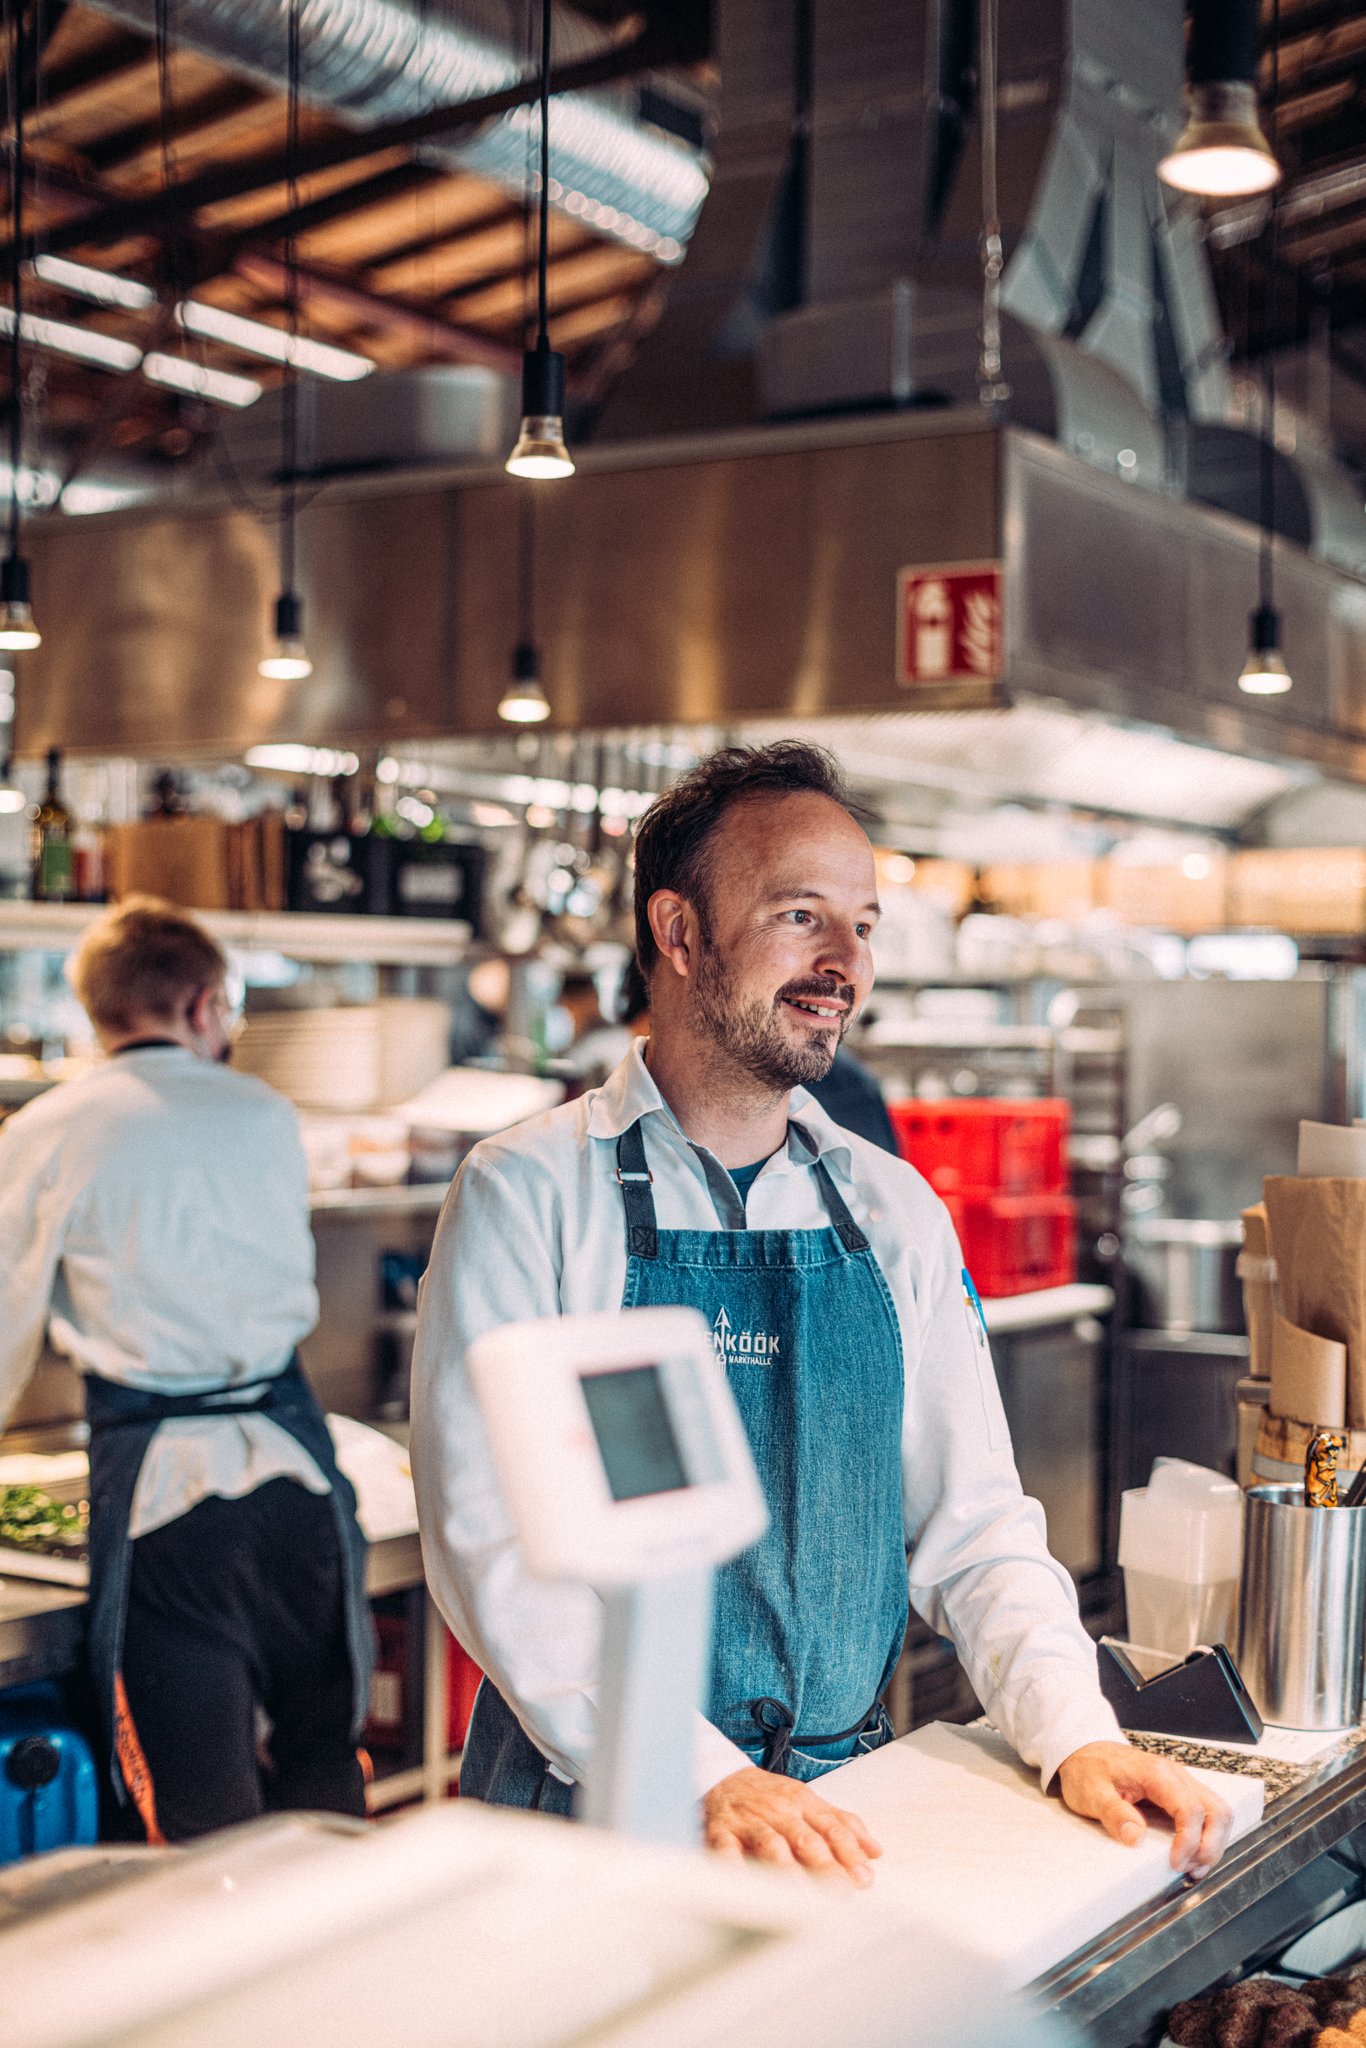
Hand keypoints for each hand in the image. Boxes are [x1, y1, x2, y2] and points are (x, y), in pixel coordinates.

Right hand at [702, 1766, 882, 1886]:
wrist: (721, 1778)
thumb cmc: (770, 1797)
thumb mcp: (808, 1801)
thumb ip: (841, 1824)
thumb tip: (875, 1851)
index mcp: (803, 1802)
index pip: (832, 1828)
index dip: (849, 1853)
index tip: (864, 1879)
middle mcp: (778, 1811)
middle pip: (805, 1839)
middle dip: (825, 1866)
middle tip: (841, 1892)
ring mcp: (749, 1821)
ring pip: (771, 1846)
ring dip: (788, 1871)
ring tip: (802, 1896)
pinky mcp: (720, 1833)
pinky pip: (726, 1852)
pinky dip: (734, 1869)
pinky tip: (746, 1887)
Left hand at [1056, 1741, 1232, 1877]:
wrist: (1085, 1750)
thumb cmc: (1089, 1769)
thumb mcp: (1091, 1792)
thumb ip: (1114, 1813)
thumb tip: (1136, 1838)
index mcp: (1157, 1774)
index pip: (1190, 1809)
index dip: (1189, 1841)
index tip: (1175, 1863)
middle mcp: (1177, 1776)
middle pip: (1217, 1810)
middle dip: (1211, 1846)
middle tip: (1191, 1870)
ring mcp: (1181, 1783)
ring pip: (1218, 1812)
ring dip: (1213, 1843)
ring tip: (1194, 1867)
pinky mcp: (1180, 1793)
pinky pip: (1207, 1814)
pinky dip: (1207, 1837)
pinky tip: (1192, 1855)